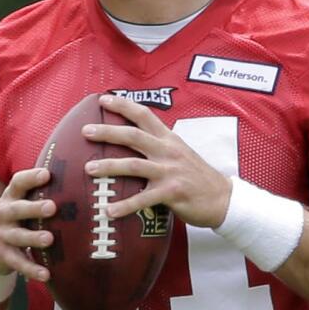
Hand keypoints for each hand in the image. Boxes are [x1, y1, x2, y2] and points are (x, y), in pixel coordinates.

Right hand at [0, 167, 55, 280]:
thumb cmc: (15, 219)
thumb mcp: (19, 203)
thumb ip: (38, 193)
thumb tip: (74, 177)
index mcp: (10, 197)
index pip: (18, 183)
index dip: (31, 177)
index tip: (47, 174)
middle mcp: (3, 214)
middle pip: (17, 209)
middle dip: (33, 208)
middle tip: (52, 207)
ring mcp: (2, 235)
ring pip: (18, 237)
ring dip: (33, 238)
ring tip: (49, 239)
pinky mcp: (3, 255)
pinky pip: (18, 263)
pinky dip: (31, 269)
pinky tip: (46, 274)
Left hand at [82, 94, 232, 228]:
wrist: (223, 198)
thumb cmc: (195, 175)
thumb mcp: (179, 151)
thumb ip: (158, 144)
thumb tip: (131, 139)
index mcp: (168, 138)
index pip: (144, 114)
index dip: (123, 105)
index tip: (103, 99)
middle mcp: (168, 151)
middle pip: (133, 136)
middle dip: (107, 132)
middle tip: (85, 131)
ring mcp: (170, 171)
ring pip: (134, 165)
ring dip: (109, 166)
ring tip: (88, 169)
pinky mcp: (172, 193)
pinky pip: (143, 199)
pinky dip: (125, 205)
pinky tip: (109, 210)